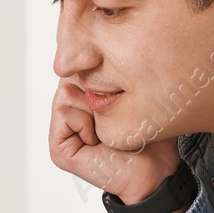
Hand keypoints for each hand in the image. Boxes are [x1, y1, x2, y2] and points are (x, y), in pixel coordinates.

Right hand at [49, 81, 180, 204]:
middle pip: (71, 76)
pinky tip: (98, 141)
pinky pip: (64, 112)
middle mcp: (72, 114)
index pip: (79, 69)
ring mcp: (62, 132)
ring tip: (107, 130)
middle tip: (115, 117)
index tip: (119, 96)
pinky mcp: (59, 148)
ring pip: (67, 92)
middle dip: (97, 91)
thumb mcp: (135, 94)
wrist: (154, 172)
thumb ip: (115, 72)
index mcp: (86, 102)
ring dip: (93, 109)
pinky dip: (85, 123)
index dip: (99, 74)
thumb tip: (102, 39)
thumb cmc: (151, 138)